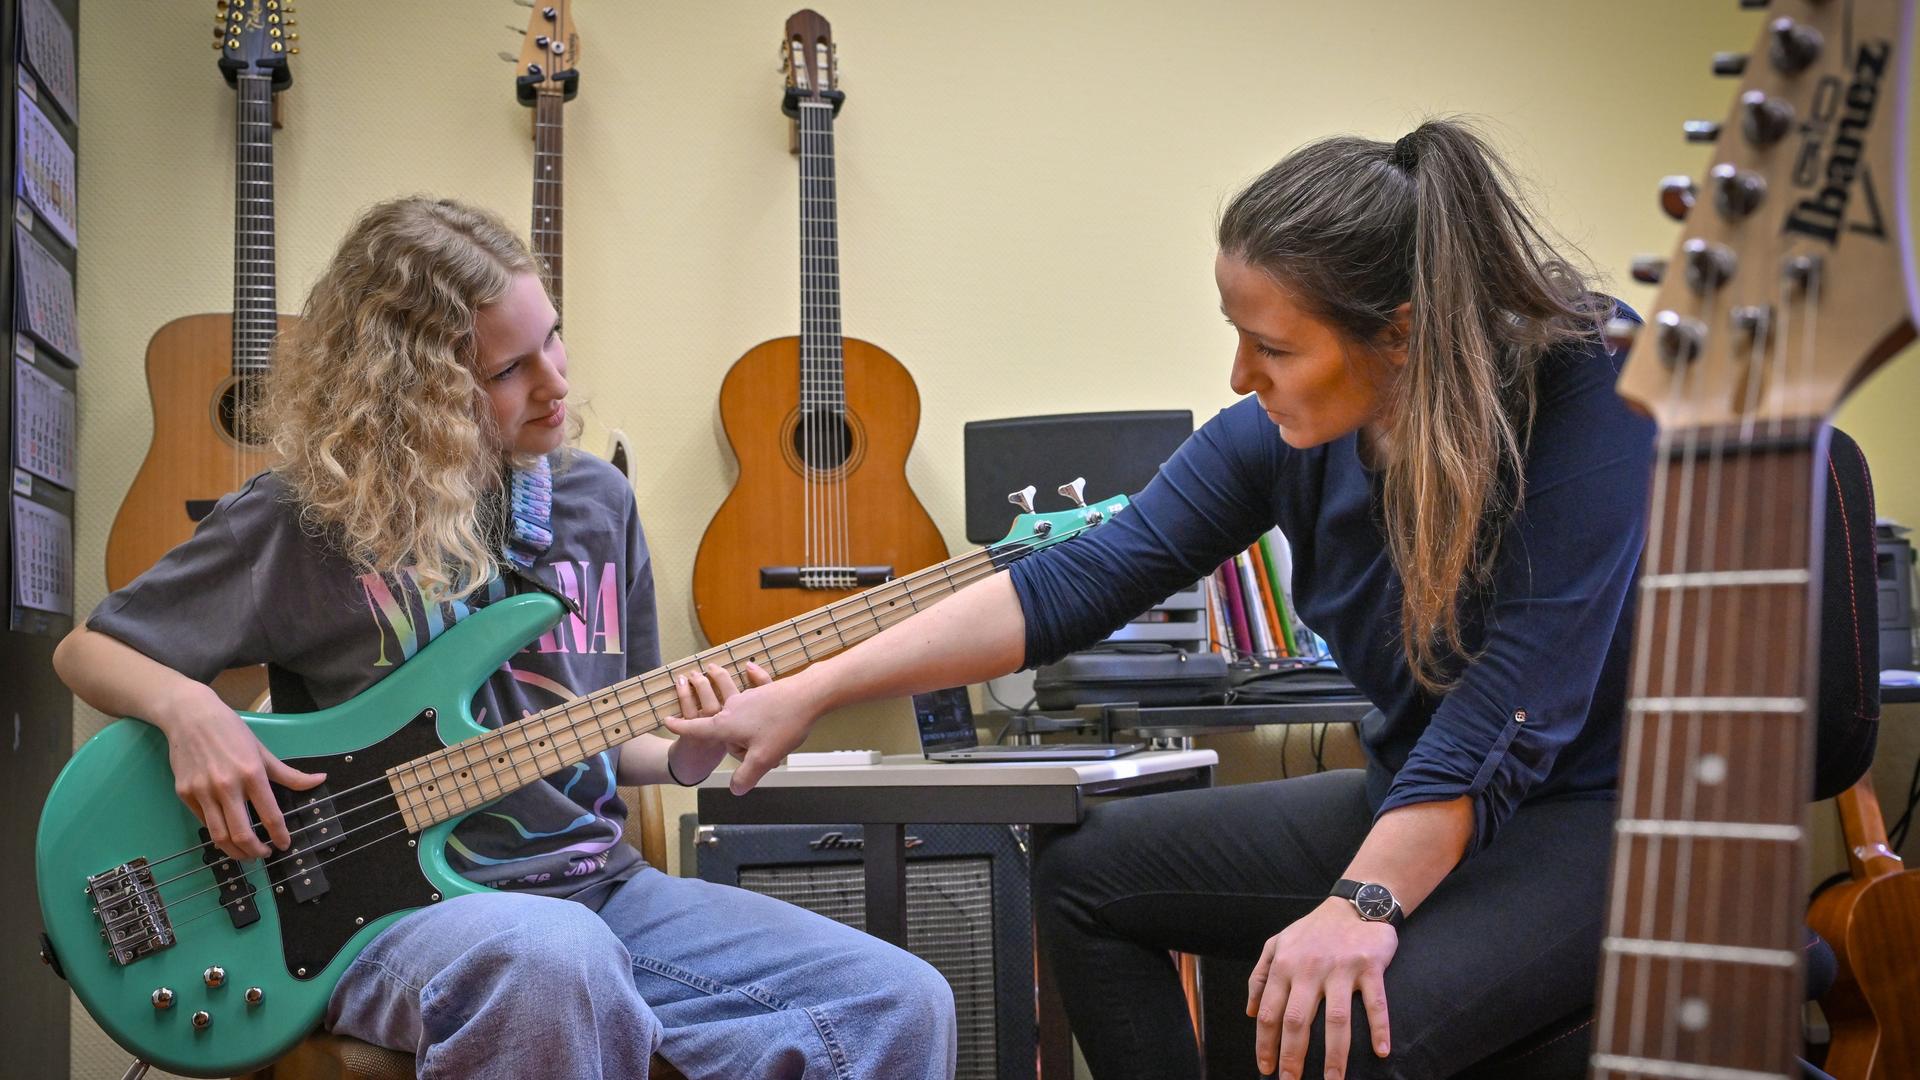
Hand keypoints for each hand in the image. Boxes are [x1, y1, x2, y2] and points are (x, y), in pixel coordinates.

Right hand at [155, 683, 325, 861]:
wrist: (190, 717)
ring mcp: (203, 792)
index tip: (284, 845)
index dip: (280, 835)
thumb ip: (289, 774)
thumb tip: (320, 780)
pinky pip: (204, 823)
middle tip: (264, 854)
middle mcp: (227, 786)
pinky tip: (227, 834)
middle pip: (242, 833)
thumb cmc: (231, 732)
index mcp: (252, 774)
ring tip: (246, 853)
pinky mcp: (185, 794)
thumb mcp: (263, 751)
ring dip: (235, 851)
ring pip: (219, 835)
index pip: (270, 814)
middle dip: (256, 851)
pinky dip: (217, 834)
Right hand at [662, 669, 829, 793]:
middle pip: (722, 729)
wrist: (807, 695)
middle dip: (737, 746)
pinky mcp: (763, 690)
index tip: (667, 721)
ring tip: (773, 735)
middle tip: (762, 754)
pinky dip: (753, 684)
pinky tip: (750, 669)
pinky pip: (755, 692)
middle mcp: (732, 708)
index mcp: (726, 725)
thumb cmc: (783, 727)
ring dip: (749, 727)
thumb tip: (735, 789)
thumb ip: (745, 776)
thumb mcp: (762, 759)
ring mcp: (747, 697)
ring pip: (739, 717)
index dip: (681, 727)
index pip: (697, 728)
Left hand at [1247, 897, 1395, 1079]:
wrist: (1353, 904)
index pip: (1270, 1013)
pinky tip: (1382, 1052)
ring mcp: (1340, 968)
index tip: (1266, 1068)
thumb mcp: (1277, 944)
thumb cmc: (1311, 931)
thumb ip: (1260, 976)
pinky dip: (1379, 1028)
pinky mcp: (1369, 966)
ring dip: (1335, 1055)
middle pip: (1297, 1020)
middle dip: (1293, 1057)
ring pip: (1335, 1019)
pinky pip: (1376, 1002)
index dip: (1266, 1044)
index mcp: (1284, 966)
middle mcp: (1309, 968)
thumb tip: (1251, 1013)